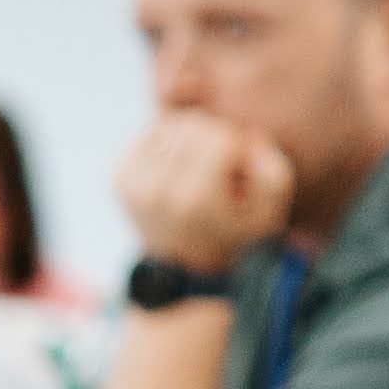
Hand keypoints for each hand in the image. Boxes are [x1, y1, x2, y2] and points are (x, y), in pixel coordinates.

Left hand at [116, 111, 296, 271]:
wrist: (189, 264)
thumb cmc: (236, 230)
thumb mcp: (271, 208)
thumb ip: (271, 169)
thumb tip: (246, 139)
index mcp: (195, 200)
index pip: (220, 137)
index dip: (238, 146)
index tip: (238, 170)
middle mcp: (156, 193)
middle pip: (192, 125)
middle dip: (213, 139)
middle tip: (218, 170)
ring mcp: (132, 186)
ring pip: (169, 125)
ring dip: (189, 139)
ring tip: (198, 171)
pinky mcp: (117, 178)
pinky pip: (148, 133)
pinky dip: (166, 142)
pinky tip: (178, 169)